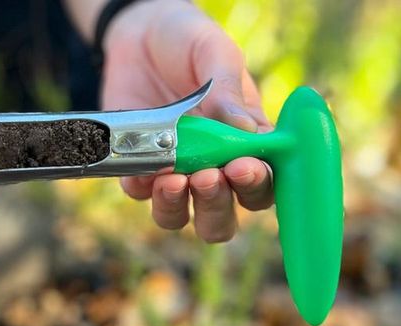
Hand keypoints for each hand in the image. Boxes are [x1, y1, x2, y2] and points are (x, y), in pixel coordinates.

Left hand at [102, 0, 272, 241]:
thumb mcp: (214, 55)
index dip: (257, 185)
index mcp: (247, 144)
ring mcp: (174, 171)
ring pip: (179, 217)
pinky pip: (139, 194)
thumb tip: (244, 131)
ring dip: (178, 208)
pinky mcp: (137, 167)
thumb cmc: (190, 43)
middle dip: (217, 206)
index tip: (242, 167)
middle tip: (207, 177)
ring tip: (174, 180)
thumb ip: (228, 91)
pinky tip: (145, 169)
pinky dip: (142, 189)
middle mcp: (213, 167)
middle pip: (222, 217)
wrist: (139, 33)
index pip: (263, 184)